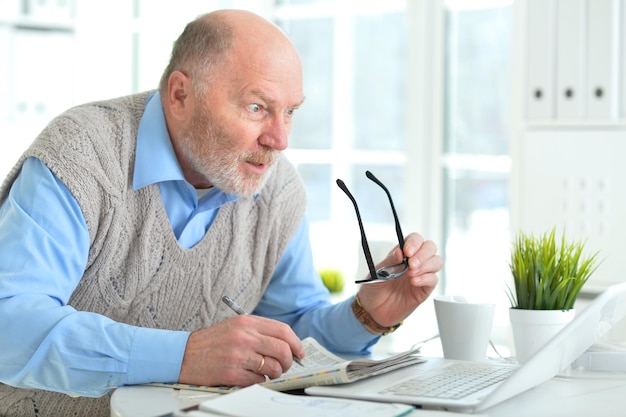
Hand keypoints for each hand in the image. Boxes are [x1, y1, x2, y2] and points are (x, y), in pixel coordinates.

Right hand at [178, 315, 303, 386]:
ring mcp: (238, 355)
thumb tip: (287, 345)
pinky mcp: (231, 373)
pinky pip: (258, 381)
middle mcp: (244, 336)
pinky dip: (259, 381)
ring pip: (273, 367)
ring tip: (266, 372)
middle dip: (289, 361)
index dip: (296, 343)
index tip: (299, 353)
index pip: (283, 331)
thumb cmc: (212, 342)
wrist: (183, 354)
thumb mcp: (236, 326)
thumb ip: (260, 332)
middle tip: (285, 366)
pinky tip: (250, 377)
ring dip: (274, 374)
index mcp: (247, 322)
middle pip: (282, 350)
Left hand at [357, 232, 442, 327]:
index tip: (407, 252)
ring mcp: (421, 274)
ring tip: (411, 274)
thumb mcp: (376, 273)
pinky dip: (425, 279)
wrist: (373, 311)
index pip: (415, 239)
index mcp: (402, 254)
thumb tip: (400, 252)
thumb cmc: (374, 289)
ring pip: (437, 261)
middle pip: (430, 247)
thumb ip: (389, 262)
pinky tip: (414, 282)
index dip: (414, 242)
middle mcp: (414, 262)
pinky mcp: (424, 289)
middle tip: (411, 264)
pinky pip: (433, 279)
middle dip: (423, 253)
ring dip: (426, 265)